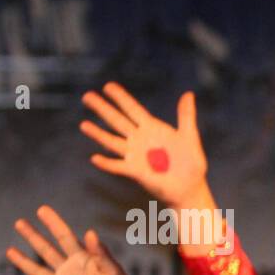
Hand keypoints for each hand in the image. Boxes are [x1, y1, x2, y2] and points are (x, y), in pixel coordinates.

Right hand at [5, 205, 136, 274]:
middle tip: (19, 222)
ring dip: (23, 262)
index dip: (53, 223)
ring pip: (37, 271)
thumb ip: (100, 253)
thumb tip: (90, 232)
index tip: (42, 209)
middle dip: (33, 236)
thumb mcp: (113, 271)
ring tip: (9, 251)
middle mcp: (69, 271)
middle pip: (47, 250)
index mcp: (83, 259)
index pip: (65, 237)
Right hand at [80, 82, 206, 207]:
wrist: (190, 188)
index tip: (107, 86)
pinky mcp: (136, 171)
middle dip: (103, 108)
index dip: (121, 98)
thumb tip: (188, 94)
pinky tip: (95, 158)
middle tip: (87, 96)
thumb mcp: (190, 137)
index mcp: (152, 128)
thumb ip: (186, 116)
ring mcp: (135, 155)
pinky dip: (107, 163)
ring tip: (84, 125)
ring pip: (113, 142)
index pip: (133, 109)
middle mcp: (139, 139)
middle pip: (117, 121)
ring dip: (98, 134)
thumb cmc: (190, 163)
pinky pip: (118, 166)